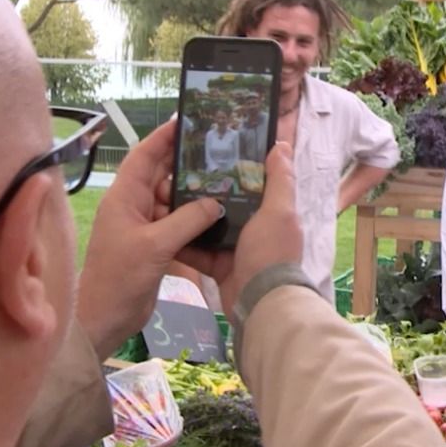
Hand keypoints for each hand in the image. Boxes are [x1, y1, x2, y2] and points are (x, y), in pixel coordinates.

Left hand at [77, 120, 223, 358]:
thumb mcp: (155, 245)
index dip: (163, 136)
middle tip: (217, 151)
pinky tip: (216, 215)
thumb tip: (216, 201)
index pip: (144, 156)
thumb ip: (188, 220)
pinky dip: (194, 218)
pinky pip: (177, 222)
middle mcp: (133, 206)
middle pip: (161, 175)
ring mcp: (143, 226)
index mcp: (124, 197)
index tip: (187, 120)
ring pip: (172, 200)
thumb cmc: (120, 277)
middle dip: (185, 163)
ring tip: (223, 182)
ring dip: (193, 193)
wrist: (105, 318)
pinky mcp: (154, 245)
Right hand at [182, 142, 301, 315]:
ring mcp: (235, 248)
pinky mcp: (218, 266)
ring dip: (189, 215)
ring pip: (208, 226)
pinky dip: (183, 242)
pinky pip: (198, 250)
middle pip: (226, 203)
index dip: (235, 167)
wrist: (259, 302)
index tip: (211, 151)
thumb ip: (280, 180)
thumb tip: (281, 144)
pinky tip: (163, 228)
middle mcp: (254, 228)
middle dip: (203, 190)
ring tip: (165, 197)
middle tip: (177, 174)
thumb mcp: (279, 211)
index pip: (253, 183)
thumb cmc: (270, 251)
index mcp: (271, 212)